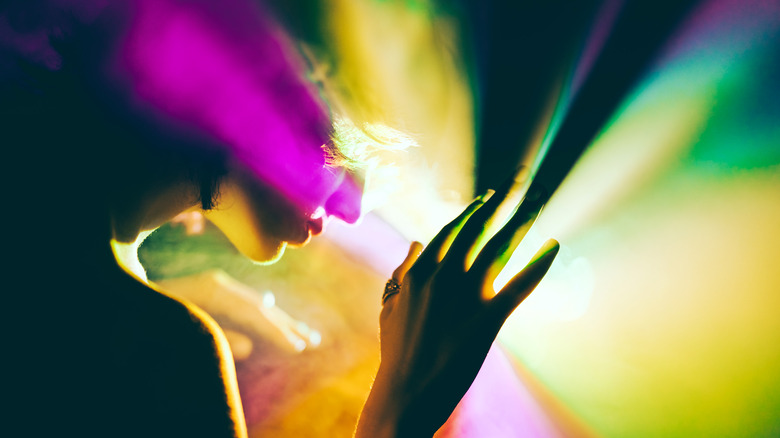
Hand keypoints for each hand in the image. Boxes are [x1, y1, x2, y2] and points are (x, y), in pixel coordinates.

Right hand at [356, 176, 558, 437]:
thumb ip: (403, 272)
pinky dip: (539, 264)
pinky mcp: (489, 318)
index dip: (474, 209)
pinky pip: (519, 285)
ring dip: (523, 219)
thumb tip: (416, 243)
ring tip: (540, 199)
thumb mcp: (390, 305)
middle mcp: (444, 274)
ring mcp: (467, 295)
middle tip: (522, 177)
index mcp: (421, 270)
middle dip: (503, 198)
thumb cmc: (397, 351)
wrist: (405, 392)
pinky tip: (554, 245)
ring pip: (500, 247)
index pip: (453, 229)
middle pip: (479, 227)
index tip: (491, 195)